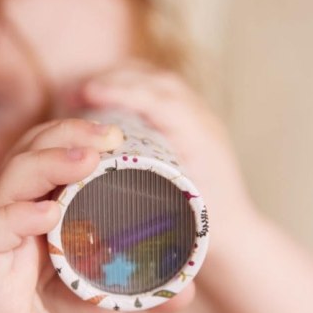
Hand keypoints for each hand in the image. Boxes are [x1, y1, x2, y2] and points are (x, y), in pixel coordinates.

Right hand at [0, 119, 128, 312]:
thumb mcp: (111, 305)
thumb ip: (142, 288)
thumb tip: (188, 286)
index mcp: (37, 220)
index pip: (46, 157)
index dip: (77, 136)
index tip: (120, 132)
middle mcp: (8, 224)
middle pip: (24, 158)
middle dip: (65, 136)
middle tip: (109, 133)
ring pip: (4, 186)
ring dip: (44, 165)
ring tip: (87, 158)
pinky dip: (16, 217)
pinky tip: (47, 214)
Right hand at [81, 61, 258, 266]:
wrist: (237, 233)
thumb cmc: (206, 230)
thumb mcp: (176, 217)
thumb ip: (145, 201)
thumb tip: (98, 184)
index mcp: (201, 142)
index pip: (162, 103)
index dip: (124, 93)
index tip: (88, 93)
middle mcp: (204, 123)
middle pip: (158, 83)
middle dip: (115, 80)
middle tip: (76, 93)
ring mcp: (201, 118)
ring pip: (159, 82)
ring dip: (122, 79)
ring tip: (86, 92)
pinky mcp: (193, 121)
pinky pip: (161, 91)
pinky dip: (133, 86)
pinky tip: (107, 96)